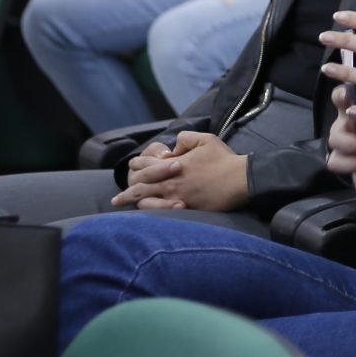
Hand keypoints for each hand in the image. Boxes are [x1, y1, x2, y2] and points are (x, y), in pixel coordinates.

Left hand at [114, 131, 247, 210]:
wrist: (240, 179)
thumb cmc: (224, 159)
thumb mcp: (205, 139)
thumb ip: (185, 139)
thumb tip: (173, 147)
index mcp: (174, 164)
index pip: (148, 165)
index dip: (137, 166)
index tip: (130, 168)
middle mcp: (172, 181)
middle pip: (141, 186)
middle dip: (127, 192)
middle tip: (116, 199)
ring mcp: (178, 197)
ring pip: (147, 201)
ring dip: (133, 204)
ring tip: (125, 209)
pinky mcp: (187, 209)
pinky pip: (162, 213)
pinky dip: (150, 214)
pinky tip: (145, 217)